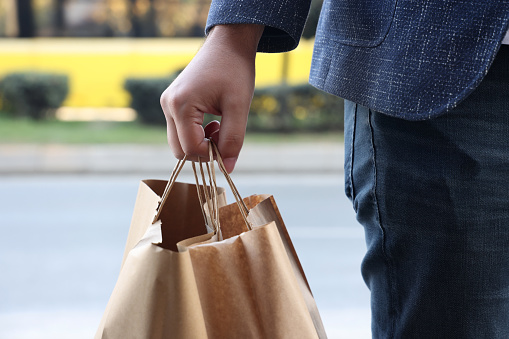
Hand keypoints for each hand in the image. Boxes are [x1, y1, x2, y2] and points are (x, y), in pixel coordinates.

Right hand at [160, 24, 263, 172]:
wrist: (228, 44)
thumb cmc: (235, 70)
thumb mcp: (239, 107)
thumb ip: (233, 140)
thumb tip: (227, 168)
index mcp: (180, 105)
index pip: (190, 149)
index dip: (211, 155)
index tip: (229, 146)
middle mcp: (168, 105)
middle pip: (179, 150)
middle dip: (204, 151)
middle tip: (225, 137)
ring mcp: (167, 103)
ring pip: (179, 142)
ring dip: (201, 143)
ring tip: (220, 127)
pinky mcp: (172, 103)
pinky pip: (181, 130)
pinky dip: (196, 134)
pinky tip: (214, 122)